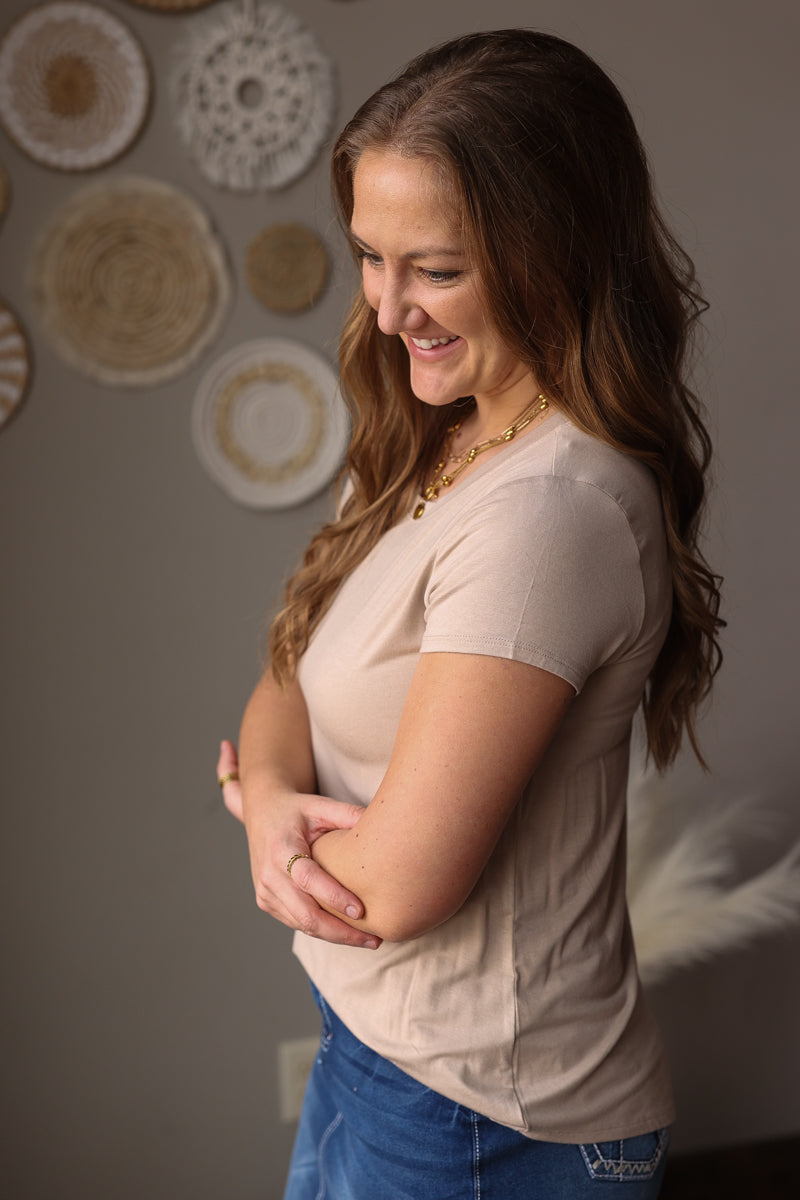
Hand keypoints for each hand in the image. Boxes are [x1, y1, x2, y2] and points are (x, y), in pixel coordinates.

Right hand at [217, 740, 380, 948]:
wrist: (261, 814)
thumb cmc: (296, 810)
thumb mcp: (320, 805)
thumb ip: (349, 814)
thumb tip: (386, 822)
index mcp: (281, 849)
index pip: (308, 880)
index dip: (333, 897)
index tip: (361, 911)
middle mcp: (269, 875)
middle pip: (305, 915)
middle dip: (341, 932)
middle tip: (375, 939)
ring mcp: (265, 892)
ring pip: (303, 925)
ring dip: (336, 936)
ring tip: (369, 939)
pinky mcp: (266, 902)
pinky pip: (297, 923)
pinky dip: (323, 930)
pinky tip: (347, 931)